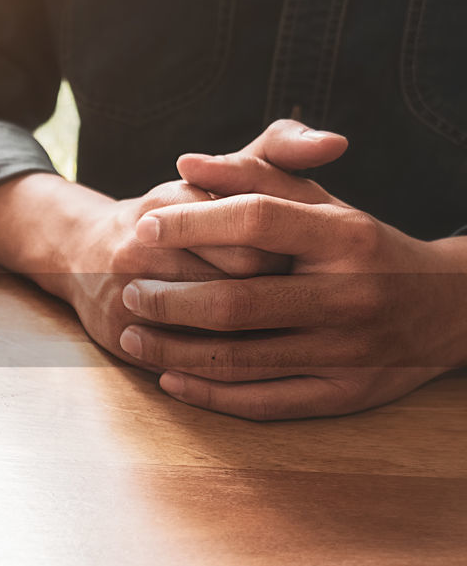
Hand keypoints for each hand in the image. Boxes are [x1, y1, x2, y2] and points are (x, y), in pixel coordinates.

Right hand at [0, 172, 285, 367]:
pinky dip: (219, 365)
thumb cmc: (176, 216)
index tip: (298, 263)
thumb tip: (336, 143)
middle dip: (274, 295)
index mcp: (174, 200)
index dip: (286, 252)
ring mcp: (126, 292)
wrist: (84, 255)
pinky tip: (241, 357)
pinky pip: (182, 360)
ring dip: (251, 337)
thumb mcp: (220, 176)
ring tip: (272, 333)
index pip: (253, 229)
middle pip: (235, 280)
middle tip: (295, 304)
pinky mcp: (119, 334)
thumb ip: (277, 154)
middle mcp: (142, 245)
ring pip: (209, 327)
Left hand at [122, 120, 466, 418]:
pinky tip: (169, 378)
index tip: (143, 227)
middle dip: (169, 300)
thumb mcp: (322, 202)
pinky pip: (264, 403)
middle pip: (238, 302)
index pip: (257, 221)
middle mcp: (351, 296)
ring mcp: (349, 352)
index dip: (193, 224)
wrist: (450, 307)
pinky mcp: (345, 395)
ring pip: (241, 359)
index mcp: (347, 237)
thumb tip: (186, 162)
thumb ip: (255, 176)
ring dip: (174, 350)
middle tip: (130, 292)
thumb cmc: (363, 246)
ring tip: (133, 337)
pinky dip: (209, 394)